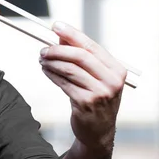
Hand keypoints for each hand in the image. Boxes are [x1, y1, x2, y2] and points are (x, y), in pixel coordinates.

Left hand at [38, 21, 126, 151]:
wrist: (98, 132)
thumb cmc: (96, 100)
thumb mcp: (95, 77)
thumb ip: (81, 57)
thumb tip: (62, 37)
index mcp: (117, 70)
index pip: (92, 46)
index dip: (72, 34)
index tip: (56, 26)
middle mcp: (112, 81)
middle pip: (80, 56)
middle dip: (58, 50)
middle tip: (43, 49)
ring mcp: (100, 93)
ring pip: (69, 69)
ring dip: (52, 62)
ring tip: (42, 60)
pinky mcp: (86, 103)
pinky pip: (64, 83)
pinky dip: (52, 74)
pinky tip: (45, 70)